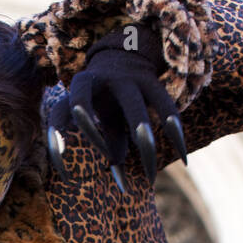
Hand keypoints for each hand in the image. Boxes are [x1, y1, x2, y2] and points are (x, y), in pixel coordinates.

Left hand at [46, 23, 187, 189]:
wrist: (129, 54)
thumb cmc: (110, 101)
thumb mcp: (106, 121)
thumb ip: (112, 150)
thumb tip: (124, 188)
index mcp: (77, 90)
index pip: (60, 113)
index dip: (58, 139)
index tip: (64, 172)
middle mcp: (96, 80)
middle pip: (86, 109)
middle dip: (95, 138)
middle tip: (108, 166)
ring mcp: (125, 78)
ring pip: (133, 109)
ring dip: (141, 138)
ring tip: (150, 173)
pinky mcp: (151, 80)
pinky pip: (164, 107)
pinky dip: (173, 132)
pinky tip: (183, 158)